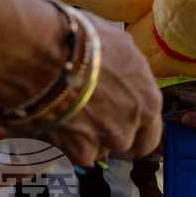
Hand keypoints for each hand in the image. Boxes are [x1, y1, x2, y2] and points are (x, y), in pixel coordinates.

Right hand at [39, 14, 162, 166]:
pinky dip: (66, 144)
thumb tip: (125, 68)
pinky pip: (76, 155)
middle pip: (130, 143)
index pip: (152, 129)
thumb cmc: (82, 41)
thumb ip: (129, 68)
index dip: (138, 128)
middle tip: (94, 120)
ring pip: (100, 149)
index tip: (125, 124)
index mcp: (148, 98)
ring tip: (68, 114)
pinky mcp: (79, 151)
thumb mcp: (120, 44)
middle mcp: (133, 123)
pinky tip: (55, 122)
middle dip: (115, 135)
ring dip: (88, 138)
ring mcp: (108, 140)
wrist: (43, 54)